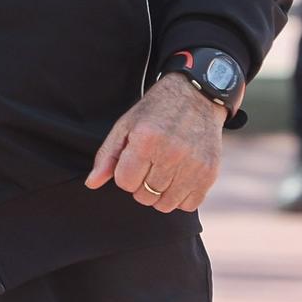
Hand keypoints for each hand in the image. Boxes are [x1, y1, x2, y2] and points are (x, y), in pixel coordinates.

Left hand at [84, 73, 224, 213]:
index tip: (133, 161)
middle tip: (148, 165)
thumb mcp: (126, 125)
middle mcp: (171, 153)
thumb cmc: (155, 112)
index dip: (125, 173)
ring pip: (165, 205)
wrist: (196, 96)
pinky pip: (189, 205)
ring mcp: (193, 165)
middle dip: (141, 184)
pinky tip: (178, 178)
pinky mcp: (210, 173)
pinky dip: (181, 197)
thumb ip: (107, 156)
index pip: (124, 182)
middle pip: (144, 196)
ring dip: (160, 193)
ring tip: (162, 171)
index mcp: (146, 140)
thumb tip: (91, 183)